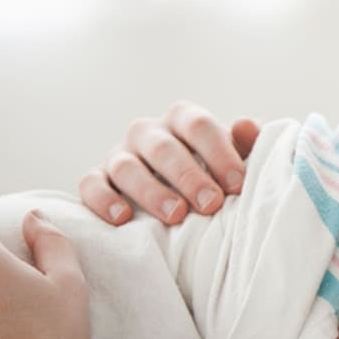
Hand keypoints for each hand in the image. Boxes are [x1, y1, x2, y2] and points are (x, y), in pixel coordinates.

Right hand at [79, 101, 260, 225]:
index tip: (237, 184)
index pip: (198, 125)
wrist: (182, 195)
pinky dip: (104, 200)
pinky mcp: (98, 179)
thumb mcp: (234, 158)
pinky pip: (91, 184)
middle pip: (164, 147)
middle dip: (189, 176)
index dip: (219, 153)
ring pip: (127, 166)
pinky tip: (123, 218)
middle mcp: (148, 132)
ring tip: (176, 216)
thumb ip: (246, 144)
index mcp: (182, 119)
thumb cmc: (213, 173)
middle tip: (211, 204)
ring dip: (152, 191)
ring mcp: (120, 154)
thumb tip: (246, 126)